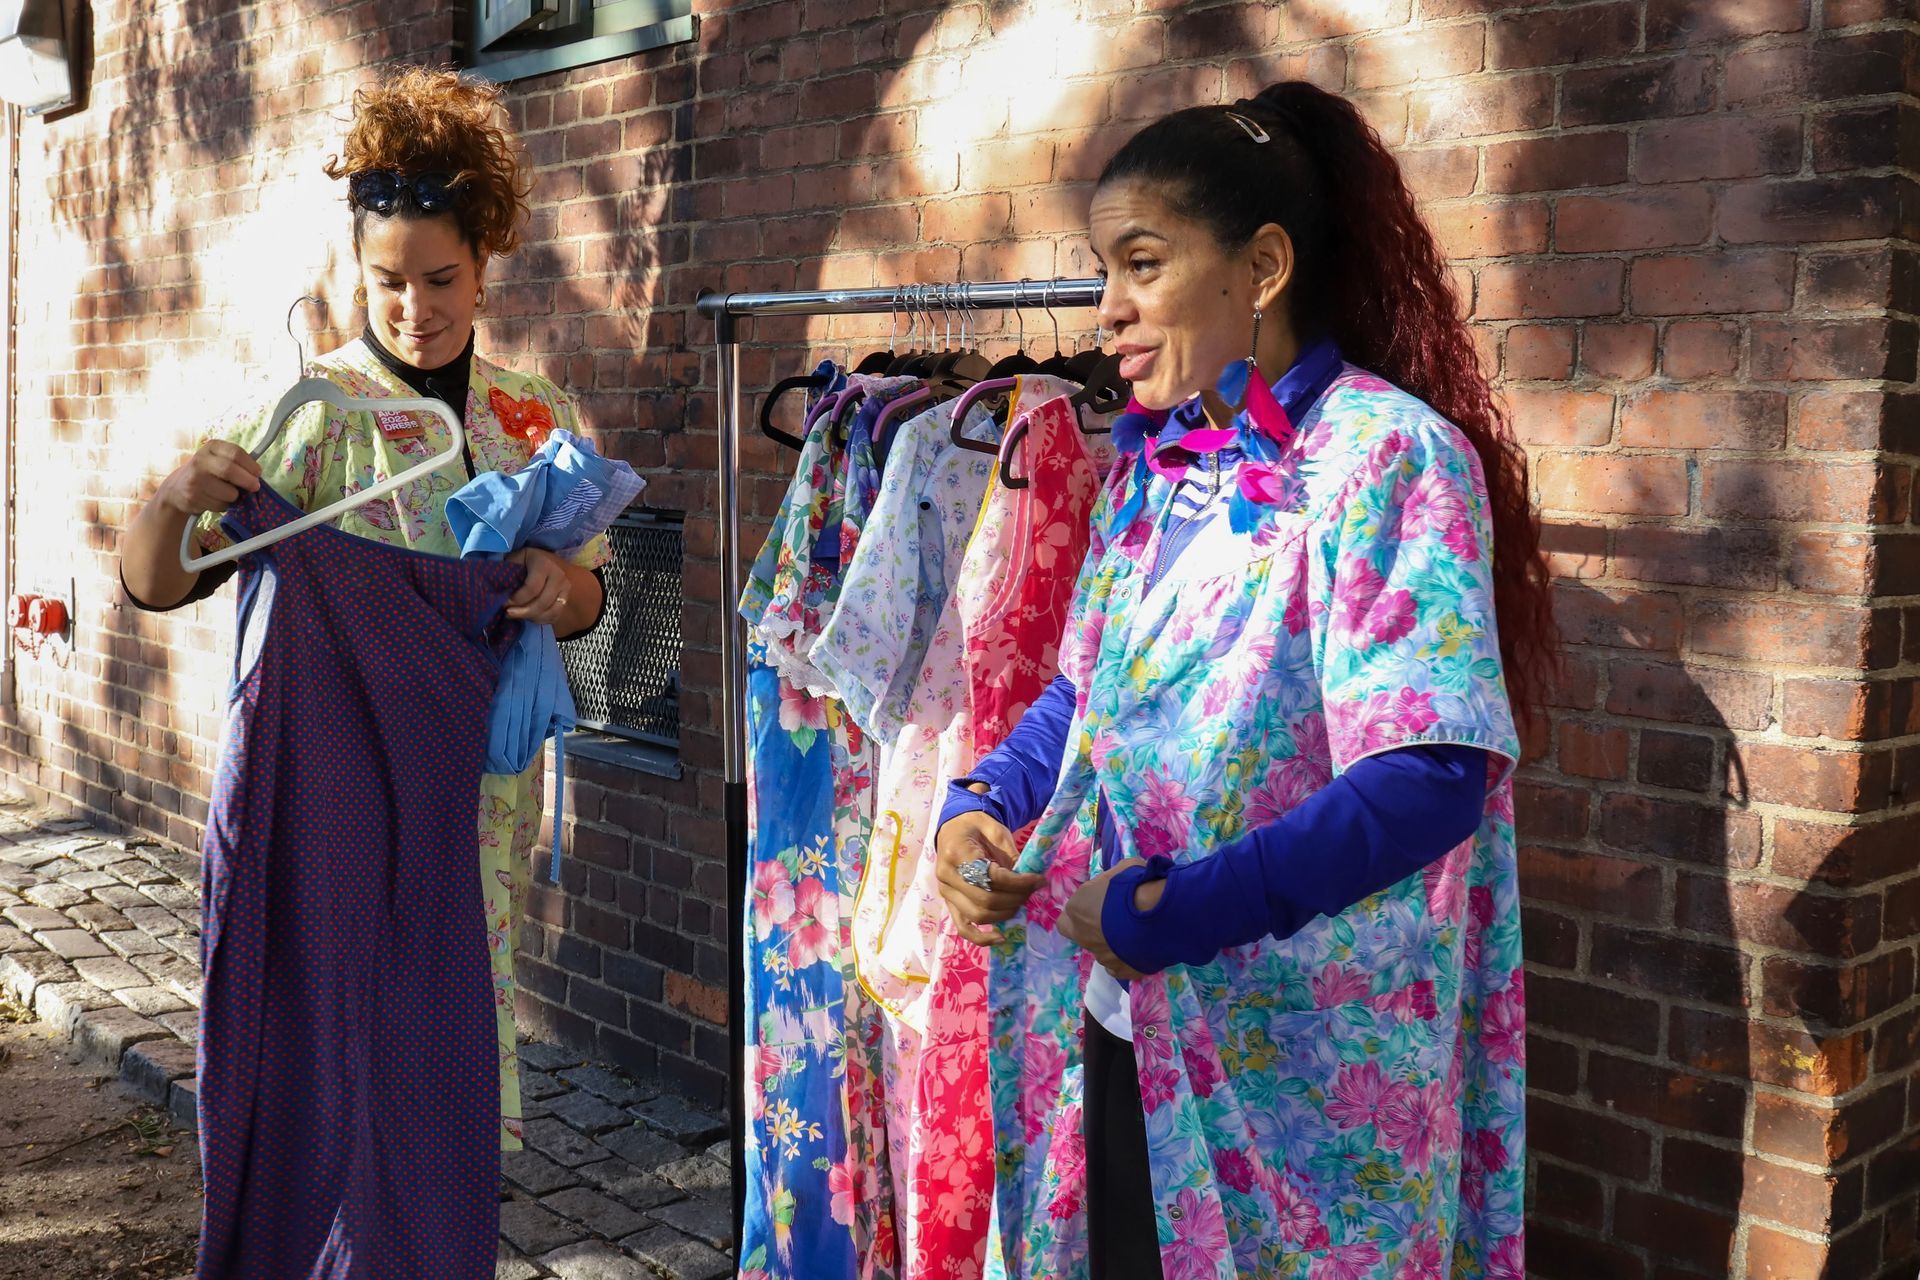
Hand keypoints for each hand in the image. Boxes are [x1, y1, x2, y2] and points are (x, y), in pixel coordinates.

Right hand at [158, 442, 261, 517]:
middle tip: (255, 487)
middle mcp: (200, 460)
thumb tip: (256, 475)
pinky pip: (220, 505)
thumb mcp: (218, 459)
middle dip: (247, 481)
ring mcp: (195, 479)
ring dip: (235, 496)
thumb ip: (236, 462)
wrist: (176, 488)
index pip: (235, 453)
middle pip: (230, 470)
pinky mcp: (193, 497)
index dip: (250, 465)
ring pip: (229, 493)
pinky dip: (224, 505)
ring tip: (228, 493)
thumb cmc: (207, 472)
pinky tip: (216, 499)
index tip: (258, 473)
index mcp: (211, 447)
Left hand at [505, 548, 573, 624]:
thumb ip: (508, 570)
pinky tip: (530, 617)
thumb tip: (496, 588)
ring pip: (551, 611)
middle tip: (508, 613)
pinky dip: (542, 620)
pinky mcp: (567, 597)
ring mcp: (565, 587)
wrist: (548, 559)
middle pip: (542, 602)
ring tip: (519, 616)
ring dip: (532, 618)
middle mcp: (558, 575)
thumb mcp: (516, 558)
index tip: (504, 603)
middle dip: (523, 612)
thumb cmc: (526, 560)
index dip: (517, 599)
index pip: (532, 588)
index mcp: (544, 564)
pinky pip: (556, 615)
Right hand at [935, 805, 1041, 945]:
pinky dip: (982, 938)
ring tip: (1021, 903)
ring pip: (977, 915)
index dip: (1018, 882)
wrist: (954, 828)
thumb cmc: (976, 826)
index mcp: (956, 853)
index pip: (990, 877)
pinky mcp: (949, 903)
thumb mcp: (996, 831)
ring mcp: (945, 893)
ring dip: (1005, 913)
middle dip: (1015, 898)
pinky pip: (963, 927)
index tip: (1038, 880)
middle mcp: (947, 876)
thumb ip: (1010, 855)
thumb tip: (1029, 881)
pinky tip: (1001, 937)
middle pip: (985, 899)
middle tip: (1033, 891)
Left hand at [1058, 857, 1148, 980]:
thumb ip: (1115, 877)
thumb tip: (1120, 880)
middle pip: (1077, 934)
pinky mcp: (1121, 970)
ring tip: (1132, 934)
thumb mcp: (1124, 869)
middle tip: (1108, 920)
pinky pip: (1118, 967)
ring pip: (1099, 951)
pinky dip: (1124, 959)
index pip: (1069, 912)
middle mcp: (1083, 935)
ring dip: (1110, 943)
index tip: (1097, 902)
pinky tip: (1137, 950)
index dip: (1082, 908)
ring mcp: (1101, 956)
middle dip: (1088, 928)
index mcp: (1078, 908)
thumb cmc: (1137, 886)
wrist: (1158, 917)